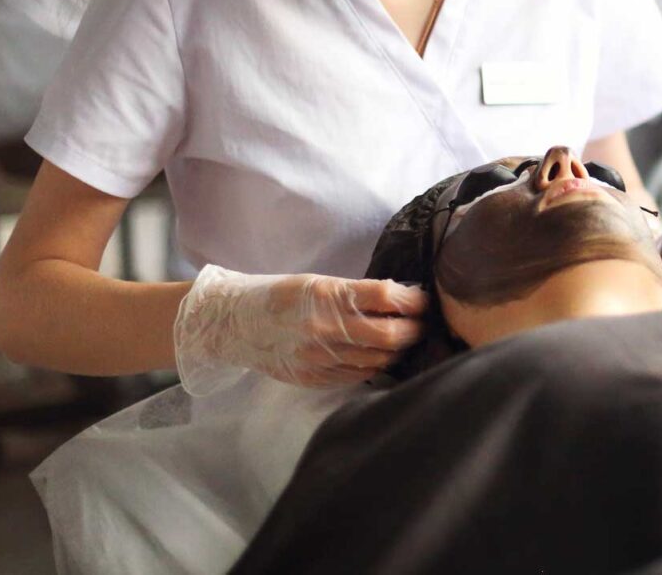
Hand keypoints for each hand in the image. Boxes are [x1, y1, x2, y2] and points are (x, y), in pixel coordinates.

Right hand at [173, 265, 427, 394]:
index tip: (423, 300)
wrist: (238, 324)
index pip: (387, 298)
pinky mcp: (315, 378)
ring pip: (379, 360)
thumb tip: (402, 299)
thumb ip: (359, 293)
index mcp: (328, 295)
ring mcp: (320, 357)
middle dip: (414, 330)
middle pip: (390, 336)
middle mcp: (326, 328)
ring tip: (403, 340)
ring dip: (398, 351)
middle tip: (421, 324)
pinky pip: (359, 375)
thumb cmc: (283, 296)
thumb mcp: (320, 282)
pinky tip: (378, 355)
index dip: (414, 301)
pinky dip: (376, 365)